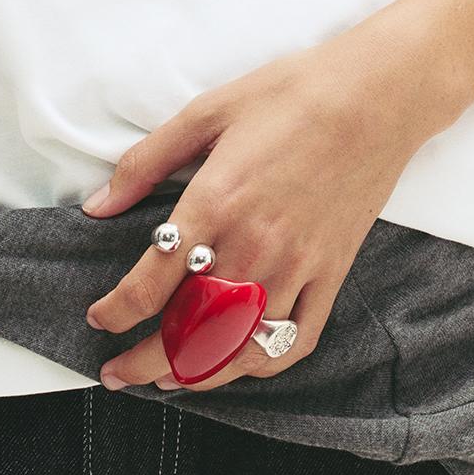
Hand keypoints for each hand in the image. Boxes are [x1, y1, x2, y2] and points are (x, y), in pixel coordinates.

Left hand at [79, 34, 429, 392]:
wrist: (375, 96)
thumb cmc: (290, 95)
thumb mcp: (205, 113)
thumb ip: (146, 163)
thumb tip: (98, 205)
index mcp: (214, 203)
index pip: (151, 283)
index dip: (117, 312)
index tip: (100, 320)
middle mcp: (253, 246)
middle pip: (190, 329)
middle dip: (146, 361)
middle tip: (119, 373)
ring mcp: (297, 266)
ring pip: (239, 346)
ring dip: (197, 372)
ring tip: (170, 379)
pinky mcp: (331, 273)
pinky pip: (295, 340)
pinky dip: (263, 364)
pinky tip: (239, 364)